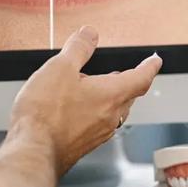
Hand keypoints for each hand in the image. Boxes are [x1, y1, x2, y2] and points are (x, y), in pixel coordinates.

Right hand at [10, 26, 161, 171]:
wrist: (32, 152)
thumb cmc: (46, 113)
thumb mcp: (60, 68)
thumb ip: (78, 49)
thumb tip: (90, 34)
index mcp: (111, 95)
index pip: (140, 78)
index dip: (149, 67)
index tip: (155, 61)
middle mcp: (110, 117)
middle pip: (128, 97)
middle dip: (129, 83)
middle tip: (128, 74)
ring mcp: (97, 134)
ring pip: (113, 113)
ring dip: (111, 99)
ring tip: (101, 90)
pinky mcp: (82, 146)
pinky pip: (98, 125)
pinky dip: (95, 113)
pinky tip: (79, 111)